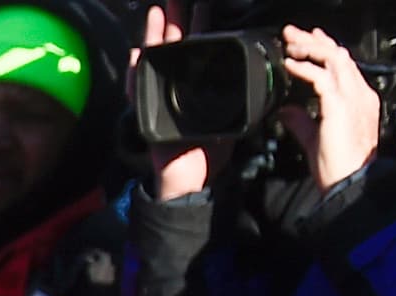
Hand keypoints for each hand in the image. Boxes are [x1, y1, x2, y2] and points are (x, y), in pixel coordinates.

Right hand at [139, 7, 231, 197]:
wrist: (190, 179)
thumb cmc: (209, 151)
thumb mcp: (232, 117)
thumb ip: (242, 97)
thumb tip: (261, 78)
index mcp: (199, 83)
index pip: (201, 46)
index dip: (202, 24)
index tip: (205, 3)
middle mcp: (176, 86)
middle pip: (175, 45)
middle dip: (175, 19)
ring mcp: (158, 97)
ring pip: (155, 61)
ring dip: (154, 37)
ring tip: (158, 12)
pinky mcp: (147, 112)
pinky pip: (137, 88)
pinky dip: (135, 71)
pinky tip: (137, 53)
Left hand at [285, 23, 381, 193]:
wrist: (351, 182)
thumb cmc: (337, 166)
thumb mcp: (315, 138)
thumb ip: (301, 121)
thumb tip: (285, 110)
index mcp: (357, 99)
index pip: (342, 65)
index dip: (325, 49)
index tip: (308, 40)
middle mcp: (358, 93)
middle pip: (338, 55)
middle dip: (315, 41)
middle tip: (293, 32)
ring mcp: (352, 97)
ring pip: (333, 59)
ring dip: (309, 48)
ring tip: (289, 43)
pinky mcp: (341, 105)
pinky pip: (322, 78)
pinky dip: (305, 68)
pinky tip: (290, 64)